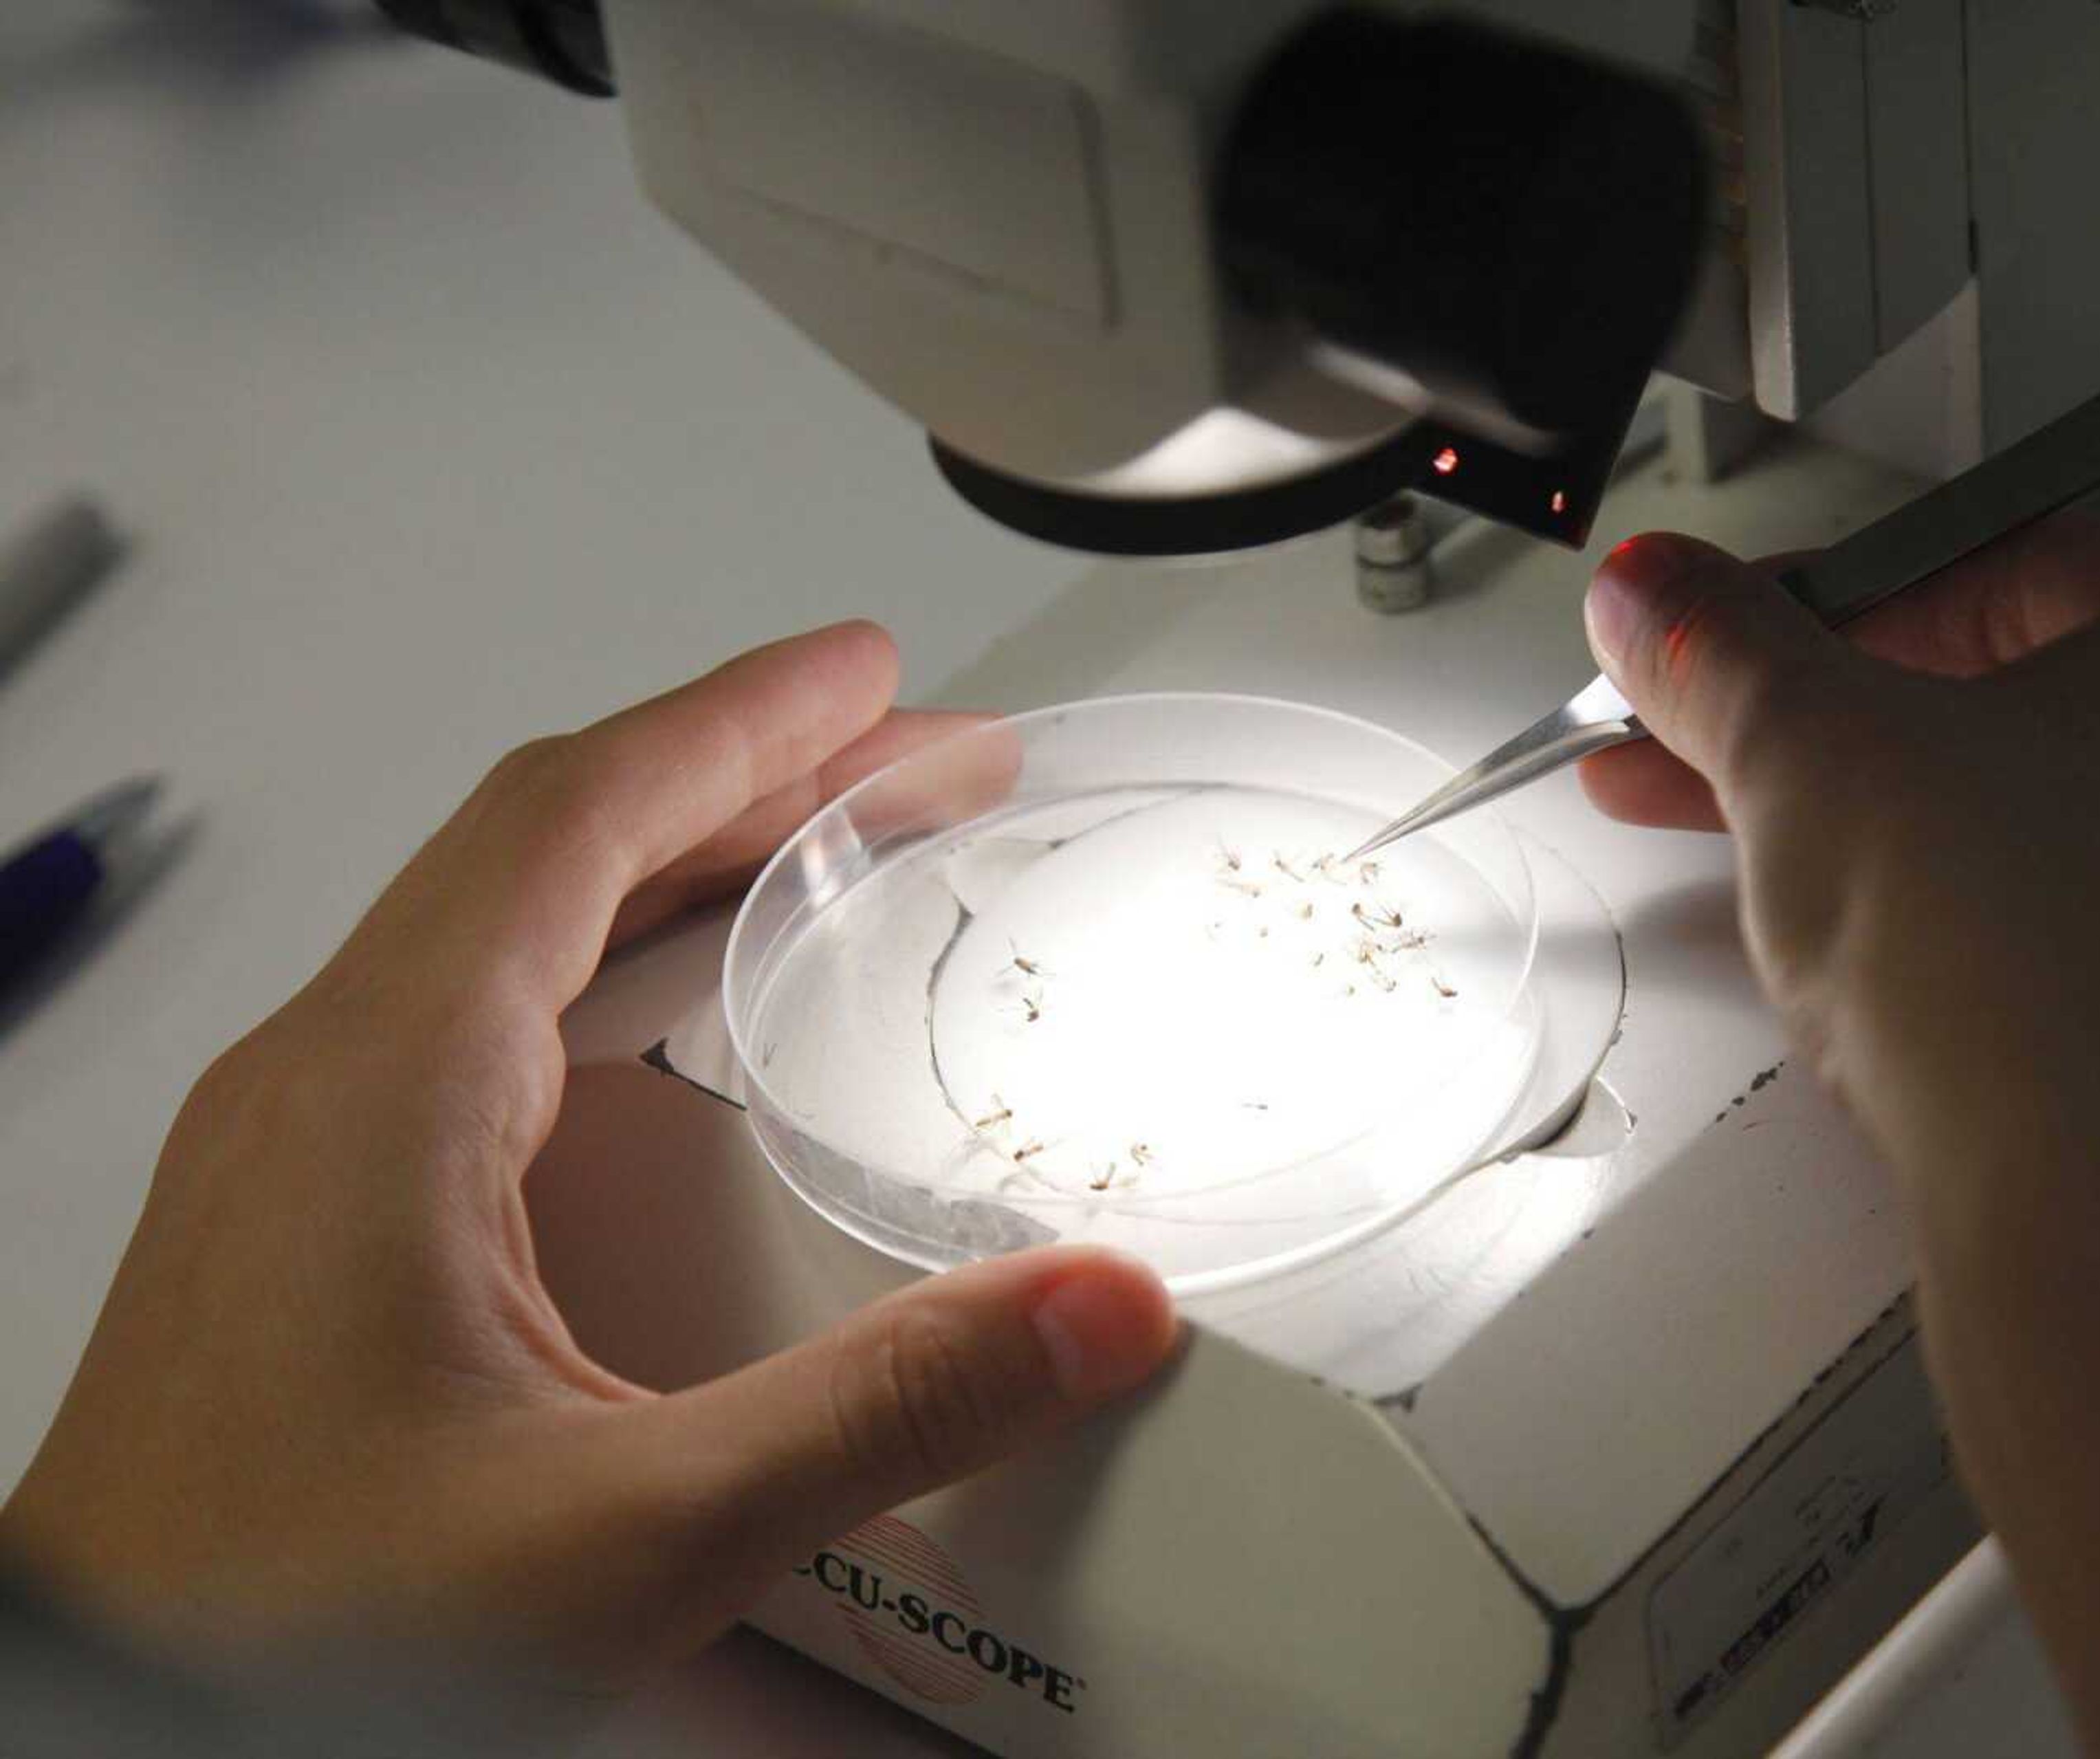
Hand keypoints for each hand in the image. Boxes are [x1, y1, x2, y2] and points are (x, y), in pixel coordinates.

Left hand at [0, 625, 1176, 1701]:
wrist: (104, 1735)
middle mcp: (322, 1085)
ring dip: (671, 863)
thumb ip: (884, 1411)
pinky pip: (467, 1015)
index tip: (866, 673)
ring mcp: (297, 1148)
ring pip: (501, 923)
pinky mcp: (301, 1221)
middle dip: (746, 778)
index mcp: (385, 1088)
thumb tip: (1090, 1308)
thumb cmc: (276, 1634)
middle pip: (551, 843)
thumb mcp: (631, 1529)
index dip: (740, 723)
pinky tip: (671, 1032)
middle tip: (908, 762)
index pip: (579, 816)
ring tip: (819, 860)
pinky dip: (599, 961)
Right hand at [1579, 515, 2099, 1756]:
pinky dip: (2093, 981)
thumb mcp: (1819, 755)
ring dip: (1992, 860)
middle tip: (1768, 789)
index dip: (1837, 631)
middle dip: (1898, 751)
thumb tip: (1666, 601)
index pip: (2016, 577)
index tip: (1754, 671)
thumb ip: (1728, 650)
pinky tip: (1977, 1017)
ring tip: (1847, 909)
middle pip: (2090, 715)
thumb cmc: (2050, 969)